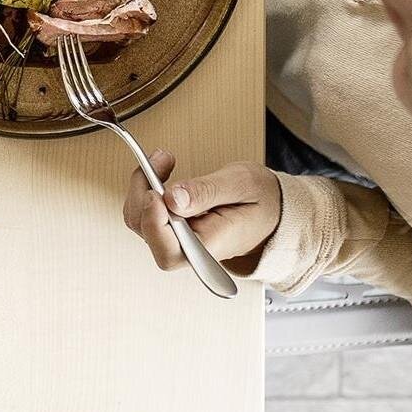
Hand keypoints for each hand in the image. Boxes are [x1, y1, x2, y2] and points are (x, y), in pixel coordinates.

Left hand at [122, 151, 281, 275]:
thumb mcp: (242, 185)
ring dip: (143, 185)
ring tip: (165, 160)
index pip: (169, 252)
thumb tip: (172, 198)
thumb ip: (207, 192)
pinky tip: (162, 170)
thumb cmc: (262, 201)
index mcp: (211, 247)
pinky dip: (147, 186)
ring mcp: (178, 239)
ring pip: (140, 219)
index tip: (156, 192)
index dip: (154, 223)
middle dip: (143, 192)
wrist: (271, 210)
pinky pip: (146, 211)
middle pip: (146, 232)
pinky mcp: (171, 227)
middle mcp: (190, 249)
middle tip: (162, 159)